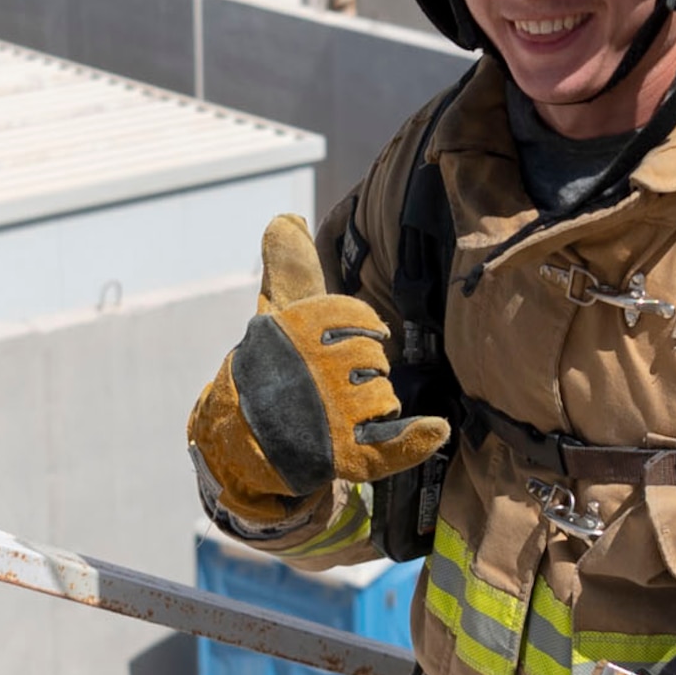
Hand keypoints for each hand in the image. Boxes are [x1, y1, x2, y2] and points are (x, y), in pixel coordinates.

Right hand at [188, 213, 450, 525]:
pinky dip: (414, 438)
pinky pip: (387, 445)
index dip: (365, 324)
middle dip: (369, 364)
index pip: (352, 316)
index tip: (367, 331)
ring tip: (354, 405)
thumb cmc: (270, 367)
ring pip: (383, 395)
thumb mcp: (276, 316)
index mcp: (294, 333)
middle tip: (347, 377)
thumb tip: (286, 218)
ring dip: (378, 399)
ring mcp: (325, 416)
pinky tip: (436, 428)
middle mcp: (309, 372)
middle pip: (373, 356)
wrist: (239, 436)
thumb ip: (290, 269)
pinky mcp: (338, 455)